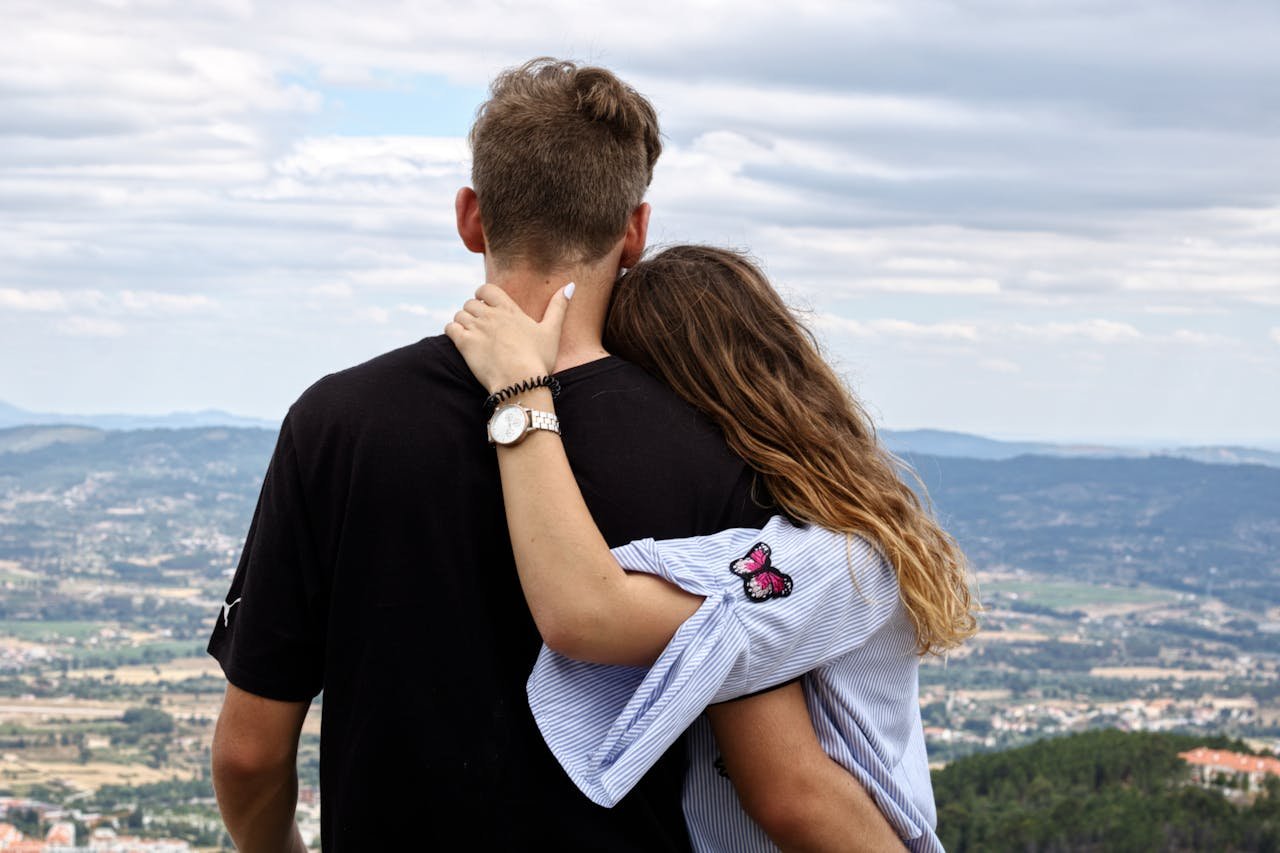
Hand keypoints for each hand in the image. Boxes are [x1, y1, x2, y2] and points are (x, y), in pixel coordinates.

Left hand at [444, 282, 573, 392]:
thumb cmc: (538, 358)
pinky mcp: (465, 344)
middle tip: (479, 326)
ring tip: (471, 335)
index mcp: (509, 309)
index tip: (486, 306)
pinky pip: (451, 328)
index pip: (486, 290)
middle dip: (473, 312)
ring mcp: (476, 328)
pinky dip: (453, 332)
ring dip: (463, 322)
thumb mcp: (552, 331)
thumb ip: (559, 307)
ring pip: (460, 315)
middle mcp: (490, 315)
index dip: (482, 296)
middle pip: (470, 303)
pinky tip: (461, 341)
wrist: (521, 381)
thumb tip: (571, 285)